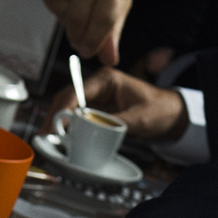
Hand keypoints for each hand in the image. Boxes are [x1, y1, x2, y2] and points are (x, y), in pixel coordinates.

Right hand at [41, 0, 136, 64]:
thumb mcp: (122, 0)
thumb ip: (113, 31)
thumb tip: (108, 59)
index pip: (103, 18)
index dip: (93, 41)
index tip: (88, 51)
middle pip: (79, 15)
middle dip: (77, 35)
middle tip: (80, 41)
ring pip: (61, 6)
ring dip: (66, 21)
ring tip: (75, 19)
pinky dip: (54, 6)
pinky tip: (64, 4)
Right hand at [49, 67, 185, 140]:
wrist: (172, 115)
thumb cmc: (160, 110)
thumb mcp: (140, 119)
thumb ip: (115, 123)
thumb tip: (91, 130)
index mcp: (107, 79)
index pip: (79, 90)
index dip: (64, 107)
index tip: (55, 121)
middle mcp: (98, 86)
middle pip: (68, 97)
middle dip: (55, 114)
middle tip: (45, 133)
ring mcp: (96, 98)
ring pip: (69, 107)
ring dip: (58, 121)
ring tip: (47, 137)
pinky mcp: (97, 110)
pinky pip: (77, 116)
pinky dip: (67, 126)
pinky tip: (59, 137)